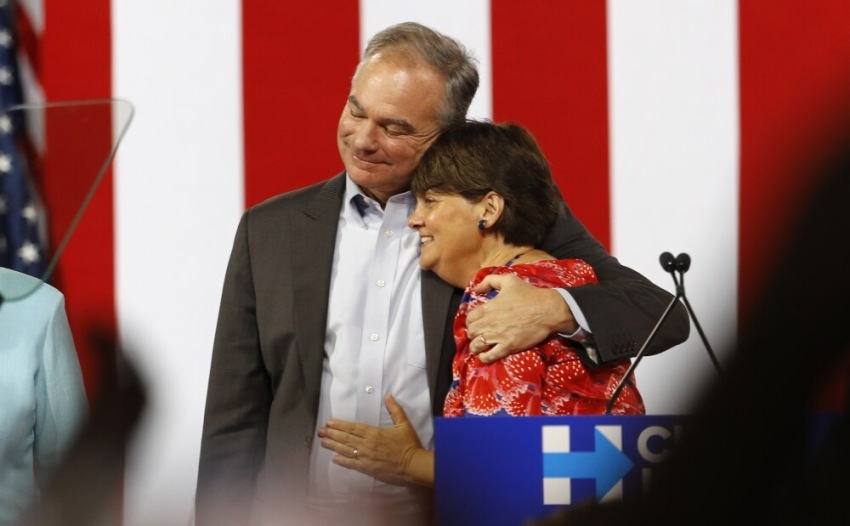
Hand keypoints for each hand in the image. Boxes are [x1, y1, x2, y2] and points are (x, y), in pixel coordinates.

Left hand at [317, 395, 433, 486]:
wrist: (413, 465)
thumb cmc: (409, 444)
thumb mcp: (404, 424)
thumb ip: (395, 410)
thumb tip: (388, 396)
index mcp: (374, 432)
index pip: (352, 428)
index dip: (339, 425)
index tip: (329, 423)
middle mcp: (366, 444)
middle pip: (345, 438)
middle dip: (331, 434)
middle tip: (320, 432)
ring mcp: (365, 457)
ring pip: (345, 450)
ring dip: (333, 445)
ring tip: (322, 442)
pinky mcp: (367, 468)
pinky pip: (351, 464)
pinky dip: (342, 461)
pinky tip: (334, 459)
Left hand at [466, 274, 575, 362]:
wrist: (547, 310)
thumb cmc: (529, 294)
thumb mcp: (508, 280)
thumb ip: (489, 281)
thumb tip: (475, 289)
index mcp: (487, 308)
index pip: (469, 318)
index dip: (471, 321)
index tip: (476, 322)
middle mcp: (489, 323)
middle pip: (471, 332)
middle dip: (473, 333)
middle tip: (479, 334)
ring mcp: (498, 336)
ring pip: (476, 346)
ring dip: (475, 346)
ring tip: (480, 346)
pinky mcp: (508, 347)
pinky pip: (489, 356)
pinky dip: (484, 357)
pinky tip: (485, 355)